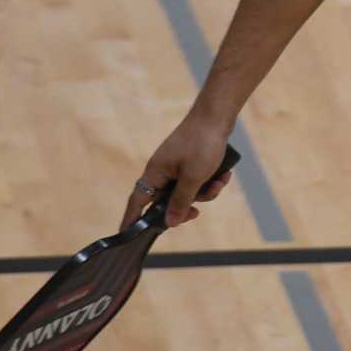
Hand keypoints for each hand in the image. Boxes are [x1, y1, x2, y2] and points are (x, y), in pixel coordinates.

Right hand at [124, 115, 234, 230]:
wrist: (217, 115)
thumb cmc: (202, 144)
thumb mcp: (193, 178)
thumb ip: (181, 202)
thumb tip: (169, 223)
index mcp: (155, 174)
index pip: (137, 202)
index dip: (132, 219)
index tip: (126, 235)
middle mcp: (162, 171)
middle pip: (168, 201)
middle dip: (188, 205)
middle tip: (197, 212)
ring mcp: (176, 166)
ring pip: (188, 192)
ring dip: (205, 191)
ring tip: (219, 181)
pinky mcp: (190, 161)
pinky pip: (198, 180)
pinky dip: (211, 180)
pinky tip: (224, 174)